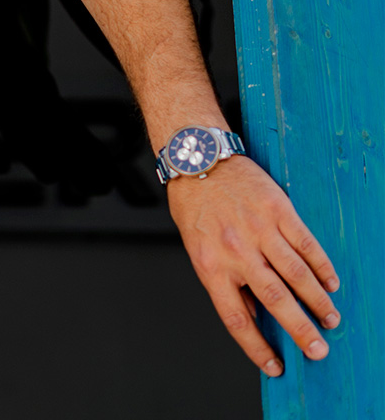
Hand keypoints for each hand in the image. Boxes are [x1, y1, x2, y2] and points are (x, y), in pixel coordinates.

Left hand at [168, 155, 339, 375]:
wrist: (195, 157)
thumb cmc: (193, 203)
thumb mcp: (196, 245)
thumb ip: (223, 278)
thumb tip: (252, 313)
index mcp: (210, 264)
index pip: (236, 318)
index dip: (256, 347)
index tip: (275, 367)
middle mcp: (235, 250)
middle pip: (274, 301)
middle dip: (300, 330)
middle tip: (318, 350)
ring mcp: (258, 229)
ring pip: (296, 275)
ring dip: (317, 302)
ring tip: (330, 319)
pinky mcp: (276, 209)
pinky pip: (305, 244)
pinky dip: (321, 266)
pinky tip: (330, 282)